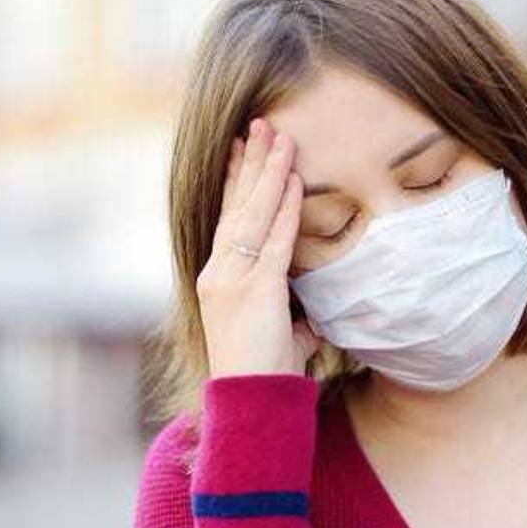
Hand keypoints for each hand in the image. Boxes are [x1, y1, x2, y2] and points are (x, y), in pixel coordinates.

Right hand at [197, 118, 321, 377]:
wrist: (250, 403)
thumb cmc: (264, 376)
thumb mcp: (279, 338)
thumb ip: (291, 321)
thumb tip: (310, 323)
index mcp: (218, 278)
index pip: (228, 218)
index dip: (236, 181)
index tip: (241, 147)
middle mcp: (217, 272)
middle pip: (235, 205)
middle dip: (249, 162)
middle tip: (260, 124)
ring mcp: (231, 279)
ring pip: (251, 214)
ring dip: (268, 173)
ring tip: (280, 136)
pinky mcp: (253, 289)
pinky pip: (272, 240)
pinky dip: (284, 209)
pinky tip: (294, 181)